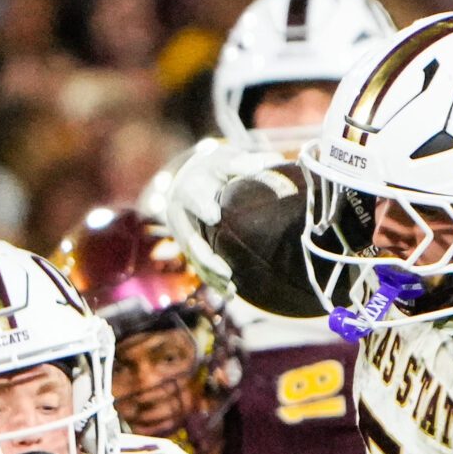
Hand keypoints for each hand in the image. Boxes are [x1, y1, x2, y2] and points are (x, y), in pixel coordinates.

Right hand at [154, 137, 270, 294]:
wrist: (190, 177)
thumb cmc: (217, 169)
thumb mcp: (227, 160)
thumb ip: (246, 163)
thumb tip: (273, 161)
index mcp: (190, 188)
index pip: (193, 197)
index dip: (201, 205)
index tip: (213, 215)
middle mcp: (179, 213)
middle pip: (189, 238)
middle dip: (206, 256)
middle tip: (227, 271)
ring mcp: (181, 232)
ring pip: (193, 257)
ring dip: (211, 274)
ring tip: (232, 287)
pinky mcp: (187, 246)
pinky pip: (198, 266)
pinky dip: (212, 280)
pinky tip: (231, 293)